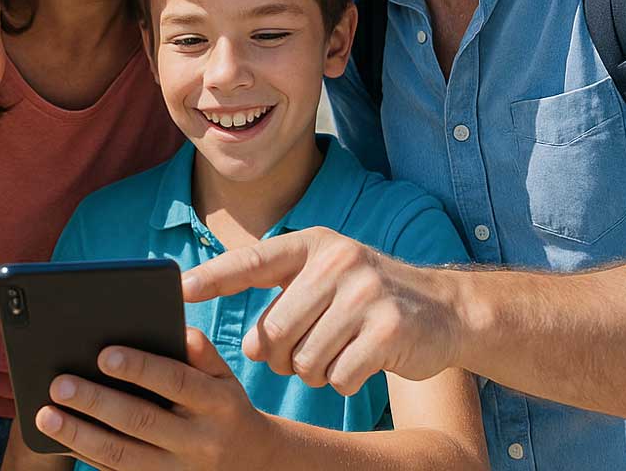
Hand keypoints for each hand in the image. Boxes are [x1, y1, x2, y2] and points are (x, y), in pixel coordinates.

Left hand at [34, 327, 270, 470]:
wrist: (252, 464)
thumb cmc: (225, 407)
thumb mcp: (225, 377)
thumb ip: (200, 351)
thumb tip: (173, 326)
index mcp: (218, 403)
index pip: (176, 381)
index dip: (139, 367)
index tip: (103, 353)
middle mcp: (199, 441)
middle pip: (141, 421)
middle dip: (96, 401)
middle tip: (59, 383)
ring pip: (123, 456)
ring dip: (80, 436)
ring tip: (46, 416)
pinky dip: (87, 457)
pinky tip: (61, 439)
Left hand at [181, 227, 460, 392]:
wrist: (446, 310)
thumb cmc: (368, 299)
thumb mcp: (326, 279)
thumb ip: (283, 300)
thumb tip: (246, 348)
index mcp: (314, 245)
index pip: (252, 261)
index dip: (214, 278)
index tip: (179, 290)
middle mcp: (339, 261)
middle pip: (273, 331)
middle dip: (279, 355)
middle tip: (302, 352)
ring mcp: (367, 293)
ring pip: (303, 360)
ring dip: (314, 370)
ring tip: (337, 352)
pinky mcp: (390, 329)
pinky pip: (339, 377)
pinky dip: (343, 381)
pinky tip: (362, 362)